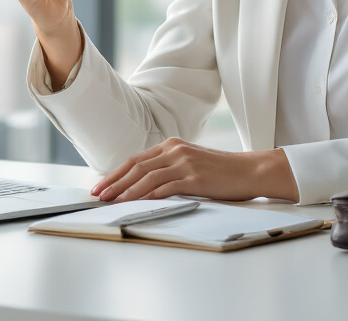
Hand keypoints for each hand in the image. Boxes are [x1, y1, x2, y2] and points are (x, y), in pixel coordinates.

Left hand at [91, 138, 299, 202]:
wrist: (250, 170)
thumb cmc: (221, 171)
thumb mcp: (191, 162)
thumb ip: (170, 168)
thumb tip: (144, 185)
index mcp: (172, 145)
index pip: (136, 159)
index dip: (116, 173)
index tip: (101, 186)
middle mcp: (175, 150)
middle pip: (136, 166)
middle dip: (114, 182)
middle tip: (97, 195)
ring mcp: (184, 163)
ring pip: (147, 177)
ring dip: (125, 191)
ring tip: (111, 202)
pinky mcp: (194, 178)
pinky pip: (165, 188)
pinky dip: (147, 196)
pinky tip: (136, 203)